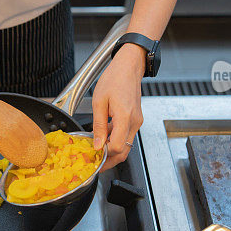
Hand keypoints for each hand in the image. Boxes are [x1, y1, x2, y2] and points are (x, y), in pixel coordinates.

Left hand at [91, 43, 145, 169]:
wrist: (128, 67)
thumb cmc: (114, 78)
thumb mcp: (99, 101)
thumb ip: (98, 125)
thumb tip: (97, 144)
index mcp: (125, 117)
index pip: (117, 147)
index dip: (105, 155)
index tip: (93, 156)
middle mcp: (134, 122)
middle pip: (124, 151)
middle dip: (110, 160)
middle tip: (96, 163)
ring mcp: (137, 121)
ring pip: (126, 145)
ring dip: (112, 150)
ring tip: (97, 150)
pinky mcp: (136, 119)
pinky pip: (126, 135)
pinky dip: (116, 140)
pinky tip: (104, 136)